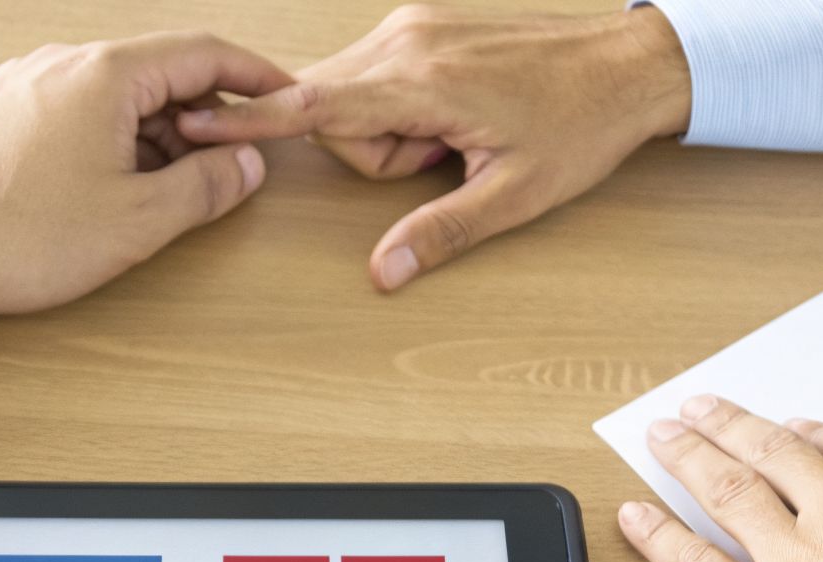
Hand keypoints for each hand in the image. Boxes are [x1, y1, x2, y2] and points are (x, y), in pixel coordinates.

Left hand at [0, 32, 290, 314]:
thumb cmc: (13, 234)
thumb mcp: (136, 221)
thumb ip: (205, 187)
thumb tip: (246, 165)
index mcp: (106, 73)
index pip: (204, 53)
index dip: (255, 76)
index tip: (284, 98)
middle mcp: (63, 62)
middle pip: (158, 75)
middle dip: (200, 122)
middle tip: (221, 175)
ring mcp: (25, 82)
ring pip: (114, 97)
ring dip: (150, 140)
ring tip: (155, 199)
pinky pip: (73, 112)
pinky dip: (106, 142)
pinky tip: (101, 193)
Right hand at [176, 4, 690, 291]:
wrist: (629, 65)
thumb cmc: (580, 125)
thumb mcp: (515, 196)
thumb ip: (440, 233)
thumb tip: (382, 274)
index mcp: (424, 82)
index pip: (312, 104)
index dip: (250, 119)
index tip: (193, 120)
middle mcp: (407, 42)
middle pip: (328, 110)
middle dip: (370, 152)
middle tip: (441, 161)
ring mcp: (412, 28)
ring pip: (348, 95)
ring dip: (386, 133)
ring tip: (450, 141)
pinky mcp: (419, 26)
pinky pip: (372, 78)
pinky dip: (396, 109)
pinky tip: (446, 120)